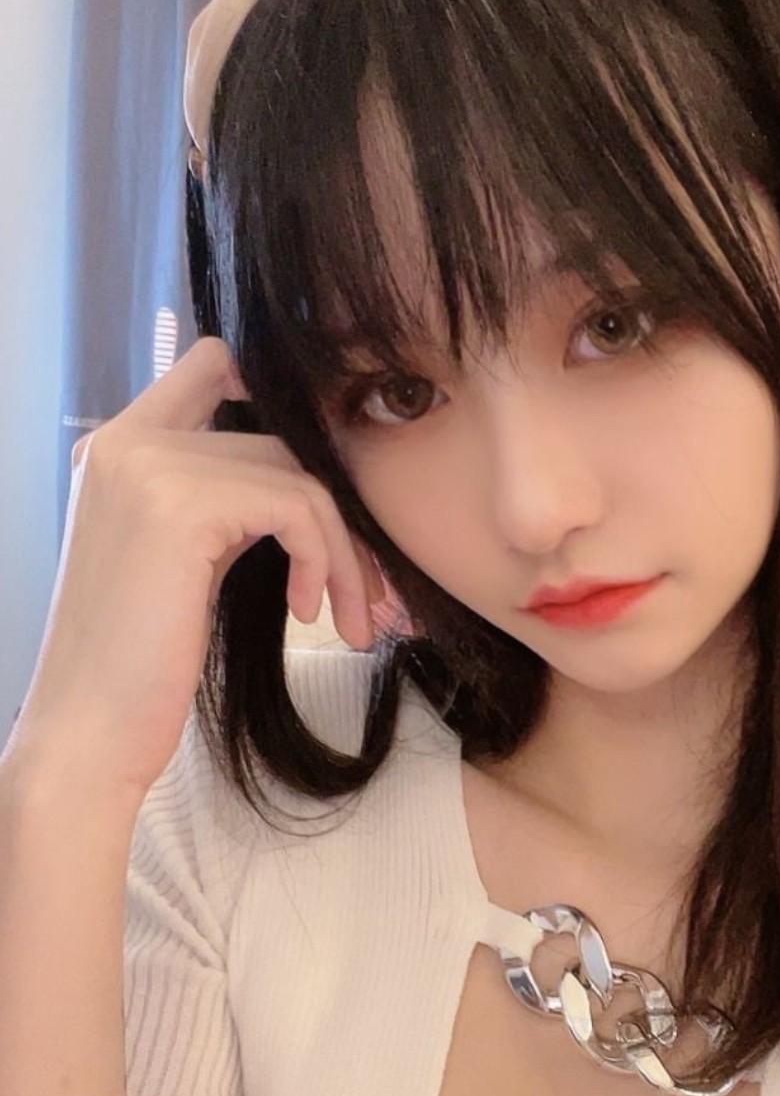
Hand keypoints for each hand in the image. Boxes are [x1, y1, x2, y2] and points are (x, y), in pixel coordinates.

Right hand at [5, 338, 380, 806]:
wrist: (90, 731)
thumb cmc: (140, 663)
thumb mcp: (183, 559)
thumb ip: (222, 504)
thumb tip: (314, 484)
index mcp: (117, 447)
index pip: (209, 365)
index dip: (278, 401)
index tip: (321, 485)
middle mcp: (125, 440)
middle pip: (279, 439)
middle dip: (341, 515)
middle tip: (373, 591)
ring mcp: (150, 465)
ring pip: (299, 477)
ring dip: (347, 552)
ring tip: (355, 617)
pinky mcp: (183, 504)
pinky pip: (299, 507)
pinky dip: (325, 561)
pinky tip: (309, 613)